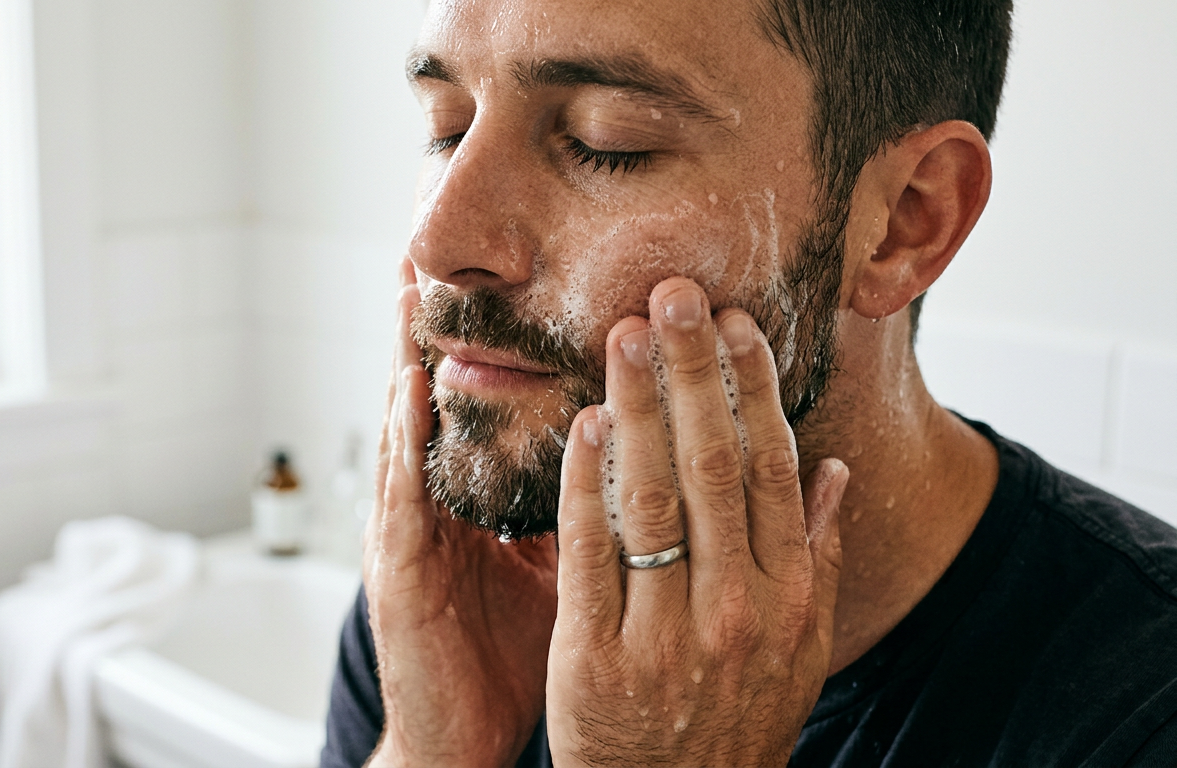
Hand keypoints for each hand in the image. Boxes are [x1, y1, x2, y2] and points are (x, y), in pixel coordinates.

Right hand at [363, 260, 558, 767]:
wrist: (467, 741)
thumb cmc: (513, 654)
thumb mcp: (561, 566)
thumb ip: (590, 508)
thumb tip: (643, 458)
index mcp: (473, 506)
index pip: (477, 409)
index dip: (480, 346)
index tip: (493, 277)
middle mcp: (435, 510)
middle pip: (429, 402)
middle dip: (425, 327)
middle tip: (423, 248)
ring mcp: (409, 539)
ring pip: (405, 432)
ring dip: (403, 358)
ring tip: (407, 289)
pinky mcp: (399, 575)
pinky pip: (403, 498)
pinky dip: (403, 441)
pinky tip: (409, 390)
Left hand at [546, 277, 848, 766]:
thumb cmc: (733, 717)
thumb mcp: (799, 650)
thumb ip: (818, 560)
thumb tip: (835, 473)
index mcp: (785, 599)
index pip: (773, 472)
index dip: (754, 392)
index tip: (735, 325)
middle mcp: (734, 610)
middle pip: (713, 468)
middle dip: (692, 375)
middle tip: (670, 296)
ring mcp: (664, 635)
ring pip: (651, 500)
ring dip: (638, 409)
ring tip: (622, 336)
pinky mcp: (594, 657)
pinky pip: (591, 556)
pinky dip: (586, 486)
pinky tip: (584, 424)